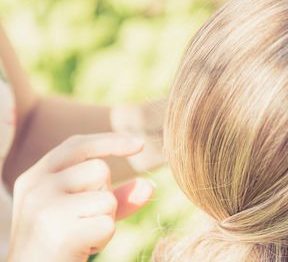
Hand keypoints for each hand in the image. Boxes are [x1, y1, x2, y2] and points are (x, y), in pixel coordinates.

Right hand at [7, 133, 154, 261]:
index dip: (110, 141)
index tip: (140, 144)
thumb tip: (149, 185)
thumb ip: (115, 197)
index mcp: (35, 177)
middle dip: (104, 196)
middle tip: (81, 222)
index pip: (78, 145)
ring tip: (80, 235)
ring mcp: (45, 208)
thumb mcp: (81, 213)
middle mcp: (36, 187)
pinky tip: (80, 248)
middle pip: (100, 169)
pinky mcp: (60, 233)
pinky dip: (103, 239)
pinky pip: (107, 224)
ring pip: (107, 197)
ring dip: (105, 219)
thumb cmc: (57, 245)